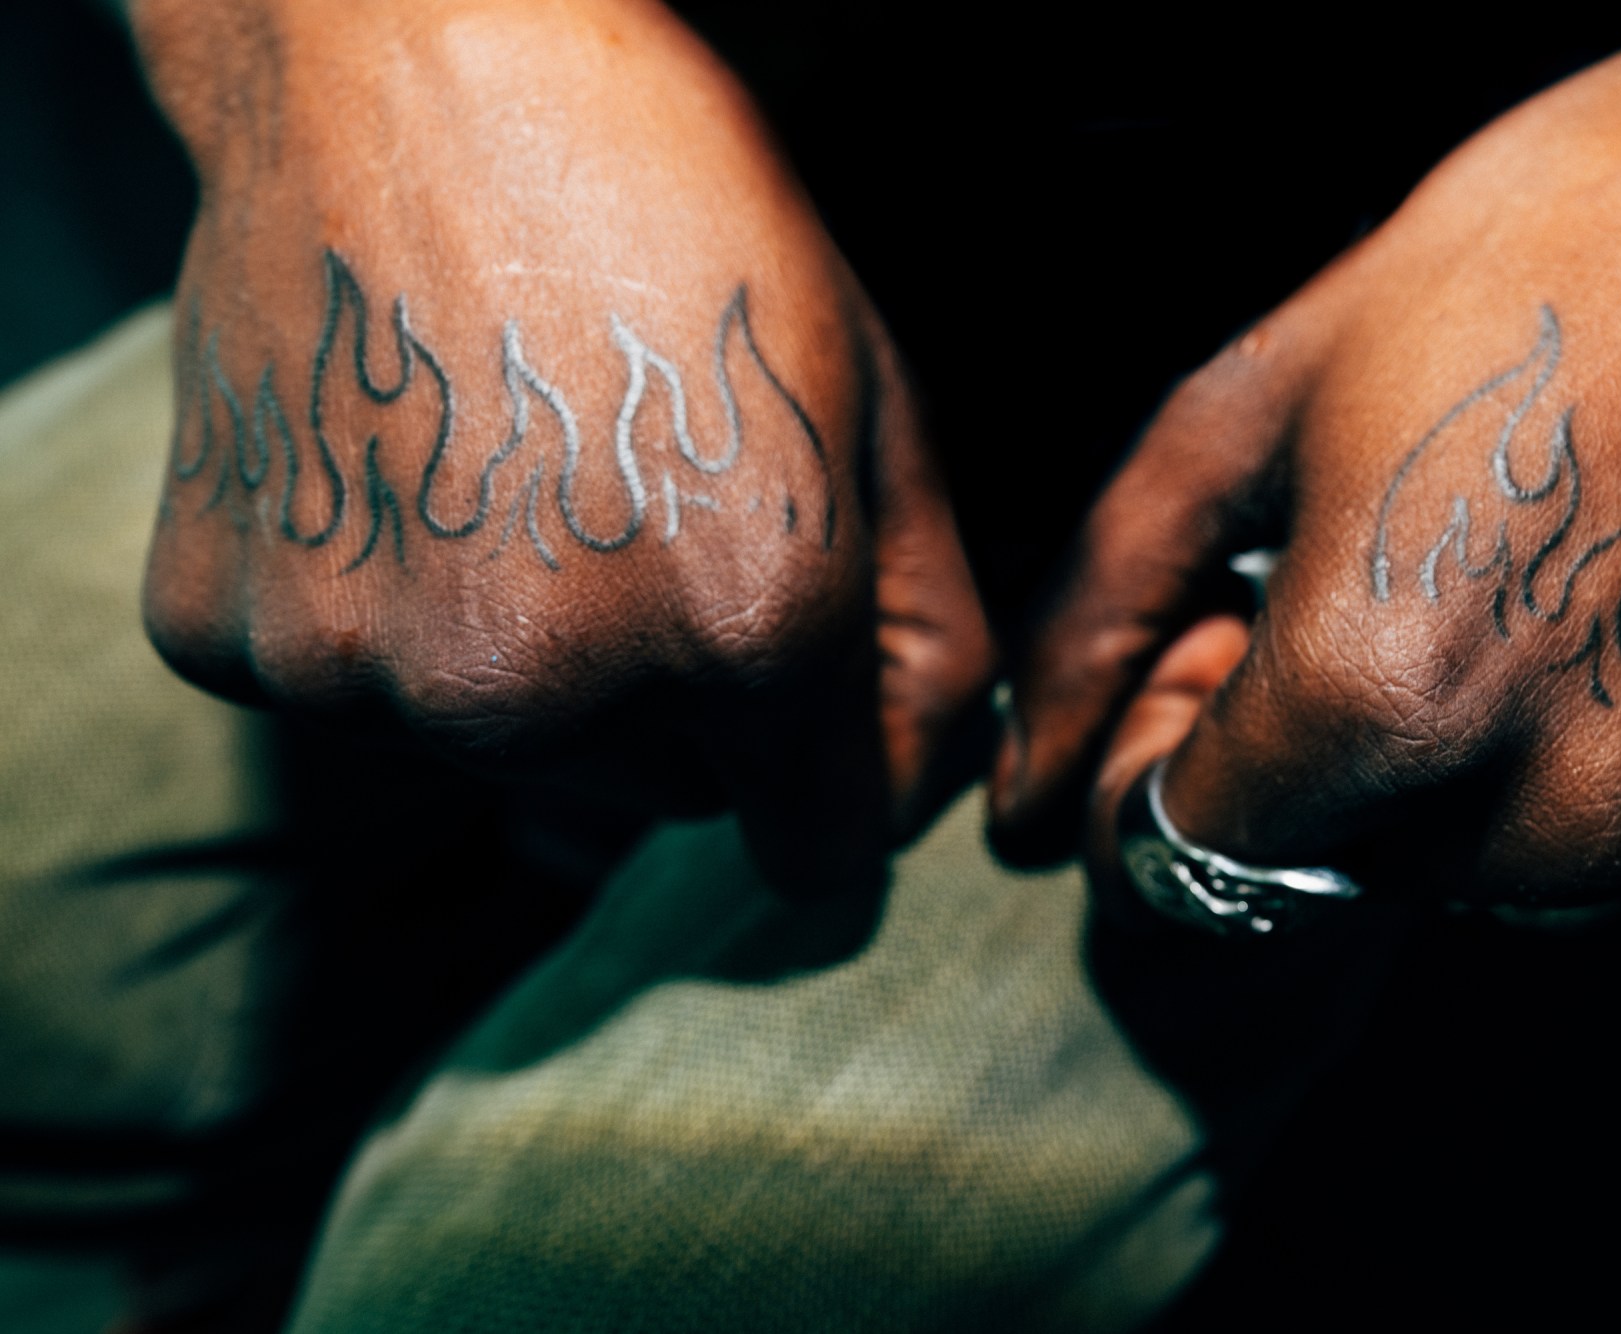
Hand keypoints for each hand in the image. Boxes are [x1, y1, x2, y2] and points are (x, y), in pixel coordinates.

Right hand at [133, 0, 991, 885]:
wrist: (404, 57)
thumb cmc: (671, 213)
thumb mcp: (870, 408)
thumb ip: (926, 634)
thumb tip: (906, 799)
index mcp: (747, 622)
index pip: (818, 856)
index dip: (828, 792)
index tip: (803, 727)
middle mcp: (547, 684)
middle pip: (669, 804)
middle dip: (685, 704)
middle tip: (643, 516)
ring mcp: (365, 667)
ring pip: (514, 763)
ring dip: (537, 673)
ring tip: (519, 483)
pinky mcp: (227, 636)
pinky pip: (358, 698)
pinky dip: (384, 622)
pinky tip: (402, 478)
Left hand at [993, 0, 1620, 908]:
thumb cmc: (1511, 273)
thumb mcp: (1246, 411)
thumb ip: (1101, 621)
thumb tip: (1017, 809)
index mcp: (1390, 691)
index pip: (1197, 866)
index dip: (1183, 771)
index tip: (1230, 676)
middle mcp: (1546, 801)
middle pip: (1335, 881)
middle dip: (1320, 778)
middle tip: (1390, 605)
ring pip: (1472, 888)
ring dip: (1456, 789)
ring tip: (1508, 604)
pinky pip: (1615, 874)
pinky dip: (1585, 784)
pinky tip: (1607, 634)